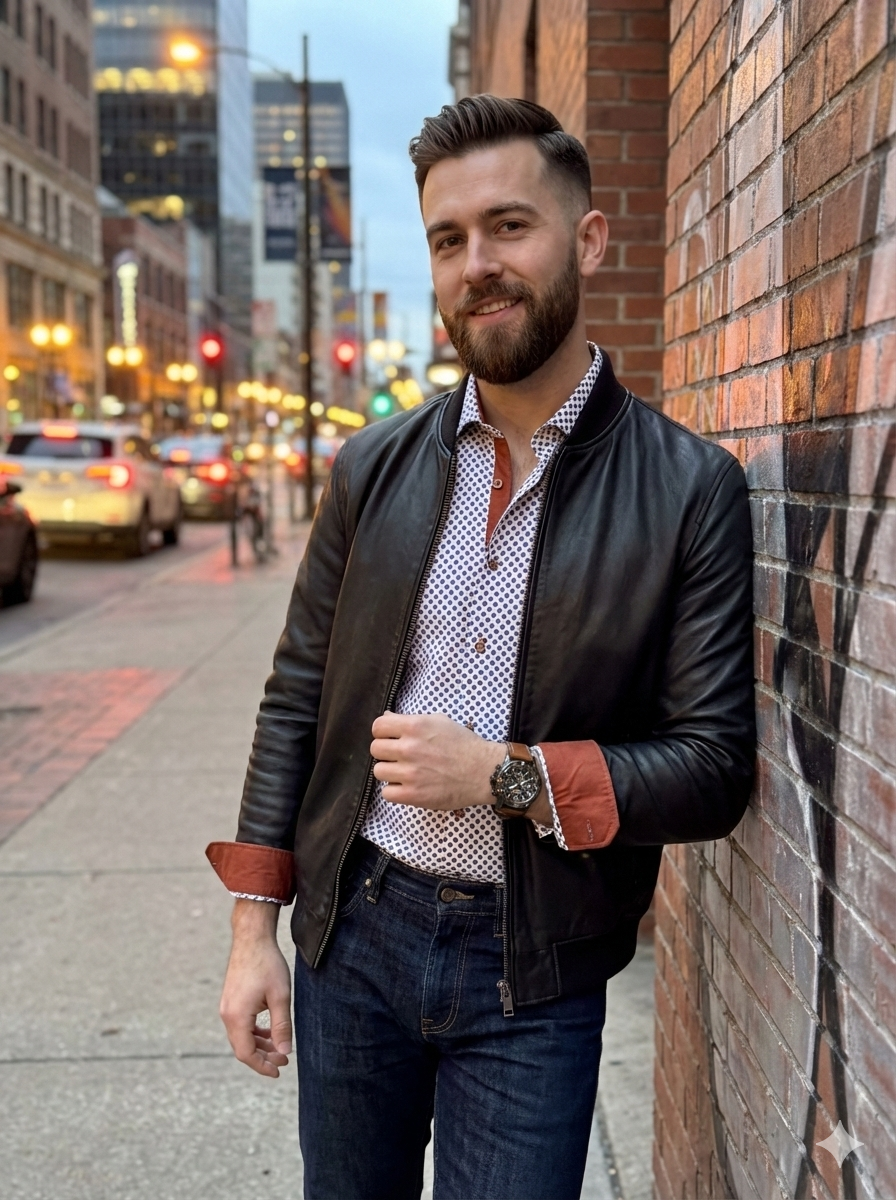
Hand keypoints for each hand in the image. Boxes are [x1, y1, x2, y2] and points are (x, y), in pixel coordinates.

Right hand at [219, 899, 292, 1077]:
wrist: (252, 937)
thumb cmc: (267, 964)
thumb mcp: (280, 996)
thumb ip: (282, 1026)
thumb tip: (285, 1052)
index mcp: (237, 1017)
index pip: (246, 1053)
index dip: (262, 1066)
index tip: (278, 1071)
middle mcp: (227, 1014)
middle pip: (242, 1047)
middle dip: (263, 1056)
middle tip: (284, 1059)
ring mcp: (227, 1006)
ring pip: (241, 1036)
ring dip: (259, 1044)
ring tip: (279, 1047)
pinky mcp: (231, 999)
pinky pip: (241, 1024)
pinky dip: (254, 1032)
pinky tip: (269, 1031)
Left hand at [370, 711, 505, 810]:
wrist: (484, 771)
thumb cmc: (464, 744)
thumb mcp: (439, 721)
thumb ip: (410, 720)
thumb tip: (386, 718)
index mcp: (415, 727)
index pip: (378, 726)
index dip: (383, 732)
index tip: (390, 738)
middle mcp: (409, 748)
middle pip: (375, 749)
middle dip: (386, 752)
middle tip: (400, 756)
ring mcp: (410, 773)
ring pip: (378, 771)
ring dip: (390, 771)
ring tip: (404, 772)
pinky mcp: (413, 795)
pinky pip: (386, 793)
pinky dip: (394, 790)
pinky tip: (407, 786)